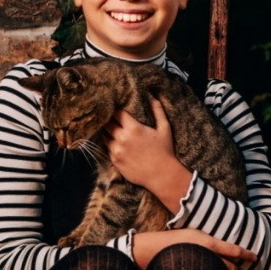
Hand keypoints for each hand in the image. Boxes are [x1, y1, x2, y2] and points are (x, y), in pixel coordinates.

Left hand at [102, 95, 193, 210]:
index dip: (117, 110)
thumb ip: (157, 109)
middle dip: (110, 120)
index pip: (117, 113)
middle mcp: (122, 138)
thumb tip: (150, 94)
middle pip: (108, 123)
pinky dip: (110, 144)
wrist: (161, 175)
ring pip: (105, 135)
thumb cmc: (165, 150)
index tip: (118, 108)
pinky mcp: (114, 161)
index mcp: (133, 128)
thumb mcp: (164, 128)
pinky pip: (107, 148)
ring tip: (113, 129)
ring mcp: (116, 150)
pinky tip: (116, 142)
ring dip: (108, 132)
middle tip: (113, 118)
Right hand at [130, 228, 252, 269]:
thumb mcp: (194, 234)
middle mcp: (206, 255)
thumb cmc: (173, 241)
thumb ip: (211, 242)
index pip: (234, 251)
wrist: (150, 252)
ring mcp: (201, 267)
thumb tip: (228, 249)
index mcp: (207, 242)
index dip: (247, 255)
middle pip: (232, 268)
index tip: (255, 258)